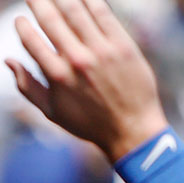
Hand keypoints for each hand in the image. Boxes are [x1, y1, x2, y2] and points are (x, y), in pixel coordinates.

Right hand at [5, 0, 168, 161]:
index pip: (29, 37)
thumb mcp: (53, 112)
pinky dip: (90, 1)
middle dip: (38, 2)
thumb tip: (8, 60)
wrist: (134, 131)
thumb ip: (27, 86)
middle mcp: (77, 60)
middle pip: (50, 18)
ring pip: (75, 10)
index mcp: (56, 74)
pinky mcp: (124, 47)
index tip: (22, 20)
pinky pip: (103, 14)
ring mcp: (102, 52)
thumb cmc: (91, 124)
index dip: (22, 25)